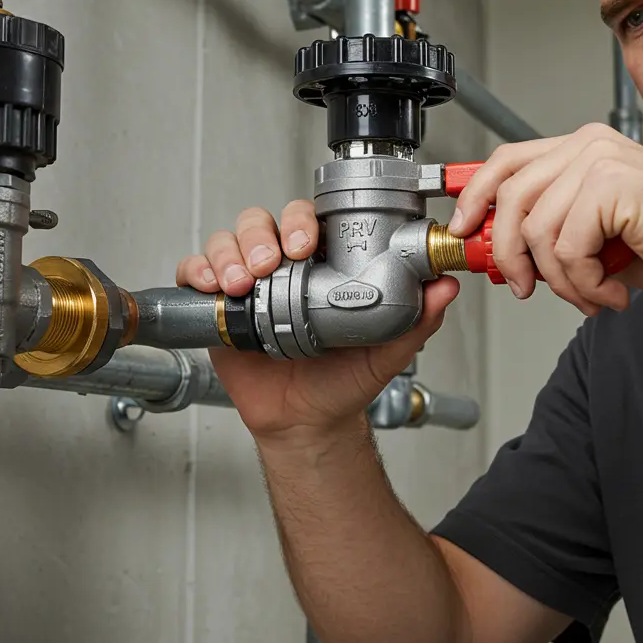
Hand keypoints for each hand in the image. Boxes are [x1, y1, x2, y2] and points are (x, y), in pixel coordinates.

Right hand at [175, 201, 460, 443]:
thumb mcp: (387, 350)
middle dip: (261, 235)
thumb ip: (417, 319)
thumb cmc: (344, 381)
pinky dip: (197, 272)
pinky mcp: (219, 308)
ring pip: (228, 242)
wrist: (307, 423)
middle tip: (272, 262)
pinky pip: (197, 275)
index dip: (300, 219)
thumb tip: (445, 286)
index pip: (306, 219)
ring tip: (242, 283)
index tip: (304, 240)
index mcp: (321, 264)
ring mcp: (248, 283)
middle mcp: (282, 267)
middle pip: (260, 222)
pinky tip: (212, 288)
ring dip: (230, 253)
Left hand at [449, 123, 642, 314]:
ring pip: (535, 232)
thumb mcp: (596, 235)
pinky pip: (566, 251)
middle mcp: (588, 145)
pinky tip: (611, 290)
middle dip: (507, 254)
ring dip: (560, 281)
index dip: (474, 196)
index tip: (461, 231)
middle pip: (509, 197)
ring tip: (591, 294)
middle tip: (527, 288)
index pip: (506, 161)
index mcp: (583, 147)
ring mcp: (599, 161)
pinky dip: (584, 284)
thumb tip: (498, 255)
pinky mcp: (611, 187)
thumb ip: (549, 232)